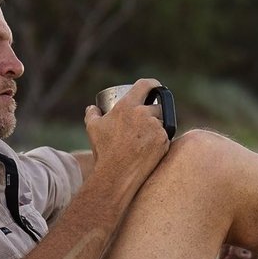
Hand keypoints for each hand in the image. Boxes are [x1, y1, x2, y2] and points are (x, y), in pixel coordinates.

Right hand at [84, 77, 169, 191]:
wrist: (116, 174)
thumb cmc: (103, 150)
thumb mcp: (92, 128)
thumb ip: (92, 113)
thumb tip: (92, 108)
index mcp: (128, 106)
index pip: (146, 85)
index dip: (153, 84)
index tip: (155, 88)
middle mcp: (144, 114)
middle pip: (158, 106)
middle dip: (155, 111)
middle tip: (148, 120)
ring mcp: (156, 128)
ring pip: (163, 122)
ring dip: (159, 126)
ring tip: (149, 136)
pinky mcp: (164, 142)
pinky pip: (166, 136)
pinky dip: (161, 140)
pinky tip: (152, 148)